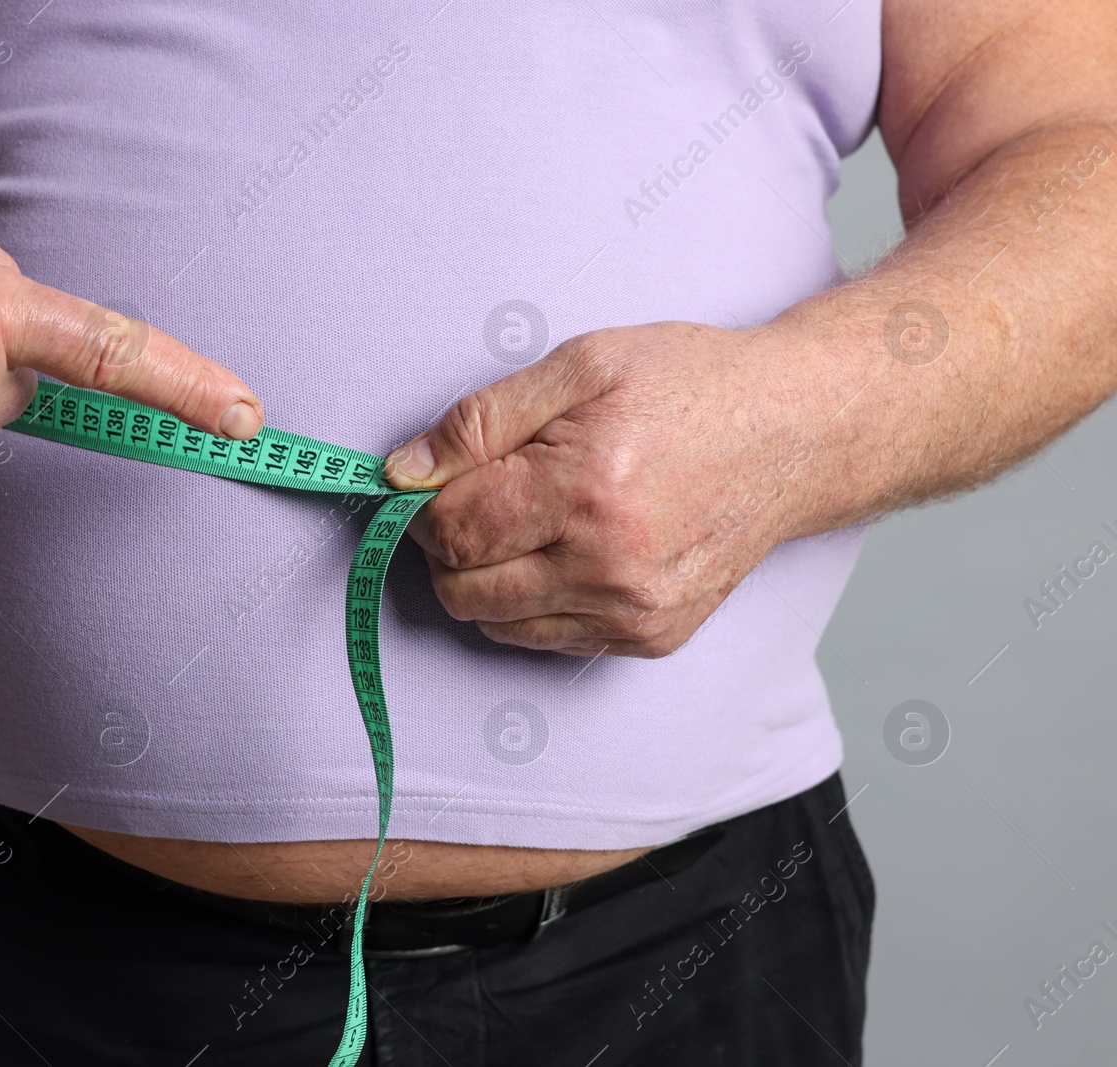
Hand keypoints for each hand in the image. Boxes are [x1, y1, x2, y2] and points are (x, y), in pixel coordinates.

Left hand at [383, 321, 819, 657]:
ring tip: (525, 519)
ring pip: (497, 623)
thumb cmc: (689, 387)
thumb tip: (402, 472)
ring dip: (486, 577)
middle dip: (448, 544)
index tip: (433, 479)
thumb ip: (479, 421)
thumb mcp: (580, 366)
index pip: (452, 529)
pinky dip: (532, 602)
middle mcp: (610, 565)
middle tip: (479, 496)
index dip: (423, 504)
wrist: (795, 432)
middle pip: (464, 589)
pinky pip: (547, 639)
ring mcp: (633, 611)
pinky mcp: (651, 637)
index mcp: (585, 489)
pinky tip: (563, 549)